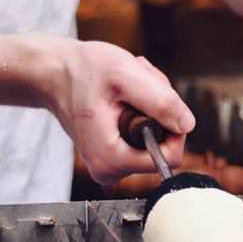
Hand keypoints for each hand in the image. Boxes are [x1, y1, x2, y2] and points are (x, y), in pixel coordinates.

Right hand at [37, 37, 194, 184]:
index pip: (170, 158)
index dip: (174, 127)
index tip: (158, 100)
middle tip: (137, 87)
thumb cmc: (82, 71)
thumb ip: (160, 101)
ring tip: (127, 88)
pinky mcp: (113, 156)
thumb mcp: (125, 75)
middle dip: (159, 113)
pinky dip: (141, 111)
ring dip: (151, 108)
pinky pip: (144, 137)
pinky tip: (123, 95)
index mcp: (111, 160)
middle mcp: (110, 171)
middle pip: (163, 148)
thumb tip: (187, 124)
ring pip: (155, 140)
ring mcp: (111, 165)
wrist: (55, 73)